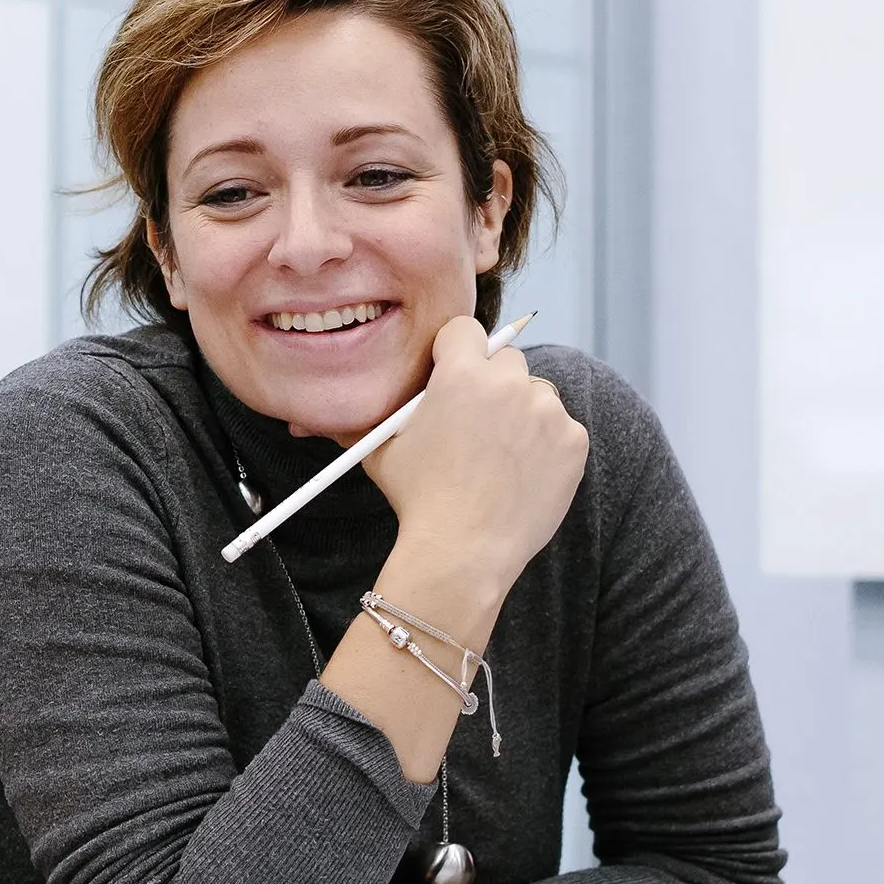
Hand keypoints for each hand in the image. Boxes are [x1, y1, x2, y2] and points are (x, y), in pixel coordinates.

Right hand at [361, 316, 587, 624]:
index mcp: (460, 372)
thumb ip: (366, 418)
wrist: (462, 553)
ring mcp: (547, 411)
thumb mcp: (380, 451)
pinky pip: (560, 428)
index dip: (455, 354)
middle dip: (491, 383)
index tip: (451, 378)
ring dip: (521, 413)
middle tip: (475, 424)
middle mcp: (508, 382)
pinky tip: (520, 475)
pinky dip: (546, 446)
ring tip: (497, 458)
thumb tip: (310, 415)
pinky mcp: (573, 441)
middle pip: (505, 359)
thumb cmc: (417, 500)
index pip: (465, 331)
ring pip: (536, 394)